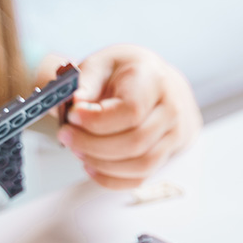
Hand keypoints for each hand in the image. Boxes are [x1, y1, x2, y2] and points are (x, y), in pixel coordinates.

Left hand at [57, 45, 200, 189]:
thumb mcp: (102, 64)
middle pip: (135, 142)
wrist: (158, 81)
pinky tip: (93, 166)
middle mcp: (172, 108)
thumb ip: (86, 81)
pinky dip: (114, 178)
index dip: (97, 121)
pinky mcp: (171, 152)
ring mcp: (176, 133)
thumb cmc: (127, 72)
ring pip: (141, 165)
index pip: (131, 111)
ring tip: (78, 150)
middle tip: (67, 136)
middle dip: (93, 145)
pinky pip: (143, 177)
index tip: (73, 116)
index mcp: (154, 80)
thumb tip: (76, 102)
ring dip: (102, 164)